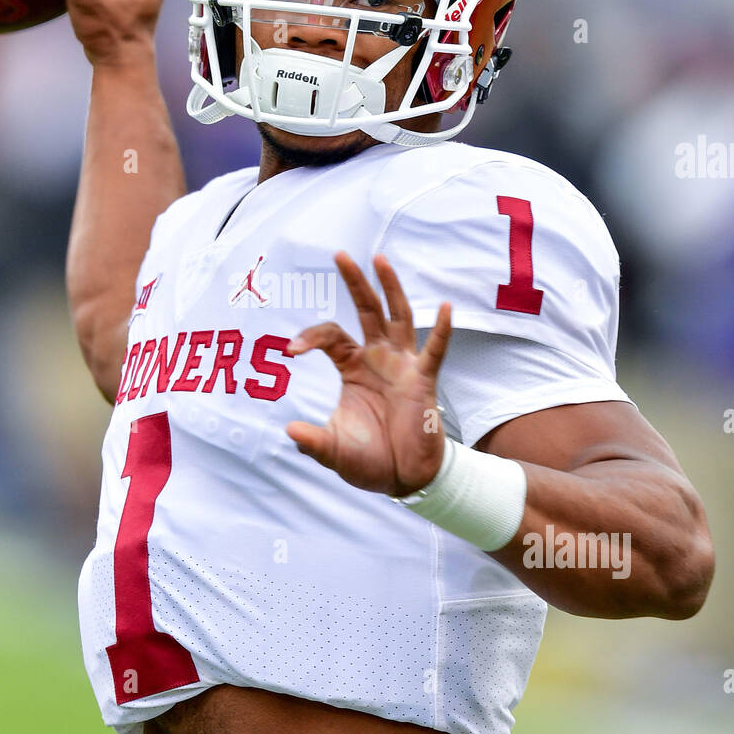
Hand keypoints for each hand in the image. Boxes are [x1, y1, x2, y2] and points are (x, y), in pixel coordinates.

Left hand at [285, 251, 452, 496]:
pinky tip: (446, 308)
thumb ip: (312, 441)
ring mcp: (402, 366)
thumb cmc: (369, 459)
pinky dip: (441, 331)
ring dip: (390, 289)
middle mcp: (377, 359)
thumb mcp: (333, 450)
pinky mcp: (424, 381)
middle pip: (366, 311)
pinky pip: (435, 351)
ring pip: (398, 318)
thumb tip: (288, 432)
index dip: (310, 337)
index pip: (330, 336)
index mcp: (352, 367)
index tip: (290, 351)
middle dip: (355, 283)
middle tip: (340, 255)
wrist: (404, 479)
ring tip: (380, 260)